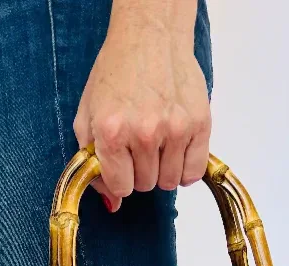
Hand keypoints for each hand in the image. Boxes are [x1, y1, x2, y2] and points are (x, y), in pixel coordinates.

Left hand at [73, 0, 210, 211]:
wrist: (150, 37)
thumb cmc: (116, 74)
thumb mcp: (88, 116)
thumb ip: (91, 162)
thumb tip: (112, 204)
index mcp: (111, 131)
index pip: (120, 187)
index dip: (119, 178)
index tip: (121, 163)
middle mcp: (144, 133)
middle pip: (145, 185)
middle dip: (140, 171)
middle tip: (139, 145)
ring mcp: (175, 129)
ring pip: (169, 183)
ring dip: (163, 170)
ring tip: (158, 144)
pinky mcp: (200, 124)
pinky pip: (194, 173)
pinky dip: (185, 169)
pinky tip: (177, 151)